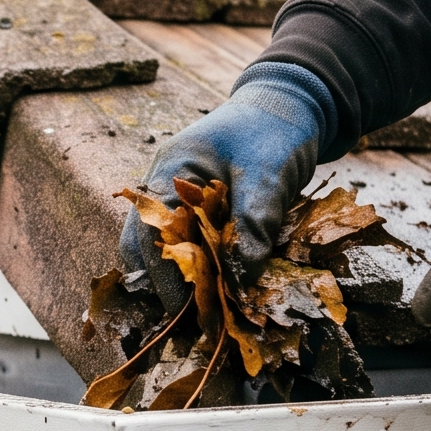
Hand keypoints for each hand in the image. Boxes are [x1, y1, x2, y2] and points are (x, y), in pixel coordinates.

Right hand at [118, 63, 341, 307]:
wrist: (287, 105)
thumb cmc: (273, 131)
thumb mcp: (268, 174)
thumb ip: (253, 223)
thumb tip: (241, 280)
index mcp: (170, 172)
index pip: (150, 234)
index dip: (164, 278)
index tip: (187, 312)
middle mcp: (163, 189)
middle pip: (143, 249)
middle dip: (162, 289)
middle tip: (192, 325)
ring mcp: (177, 200)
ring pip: (160, 252)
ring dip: (178, 283)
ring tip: (202, 316)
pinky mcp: (197, 212)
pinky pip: (185, 248)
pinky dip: (196, 271)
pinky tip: (214, 292)